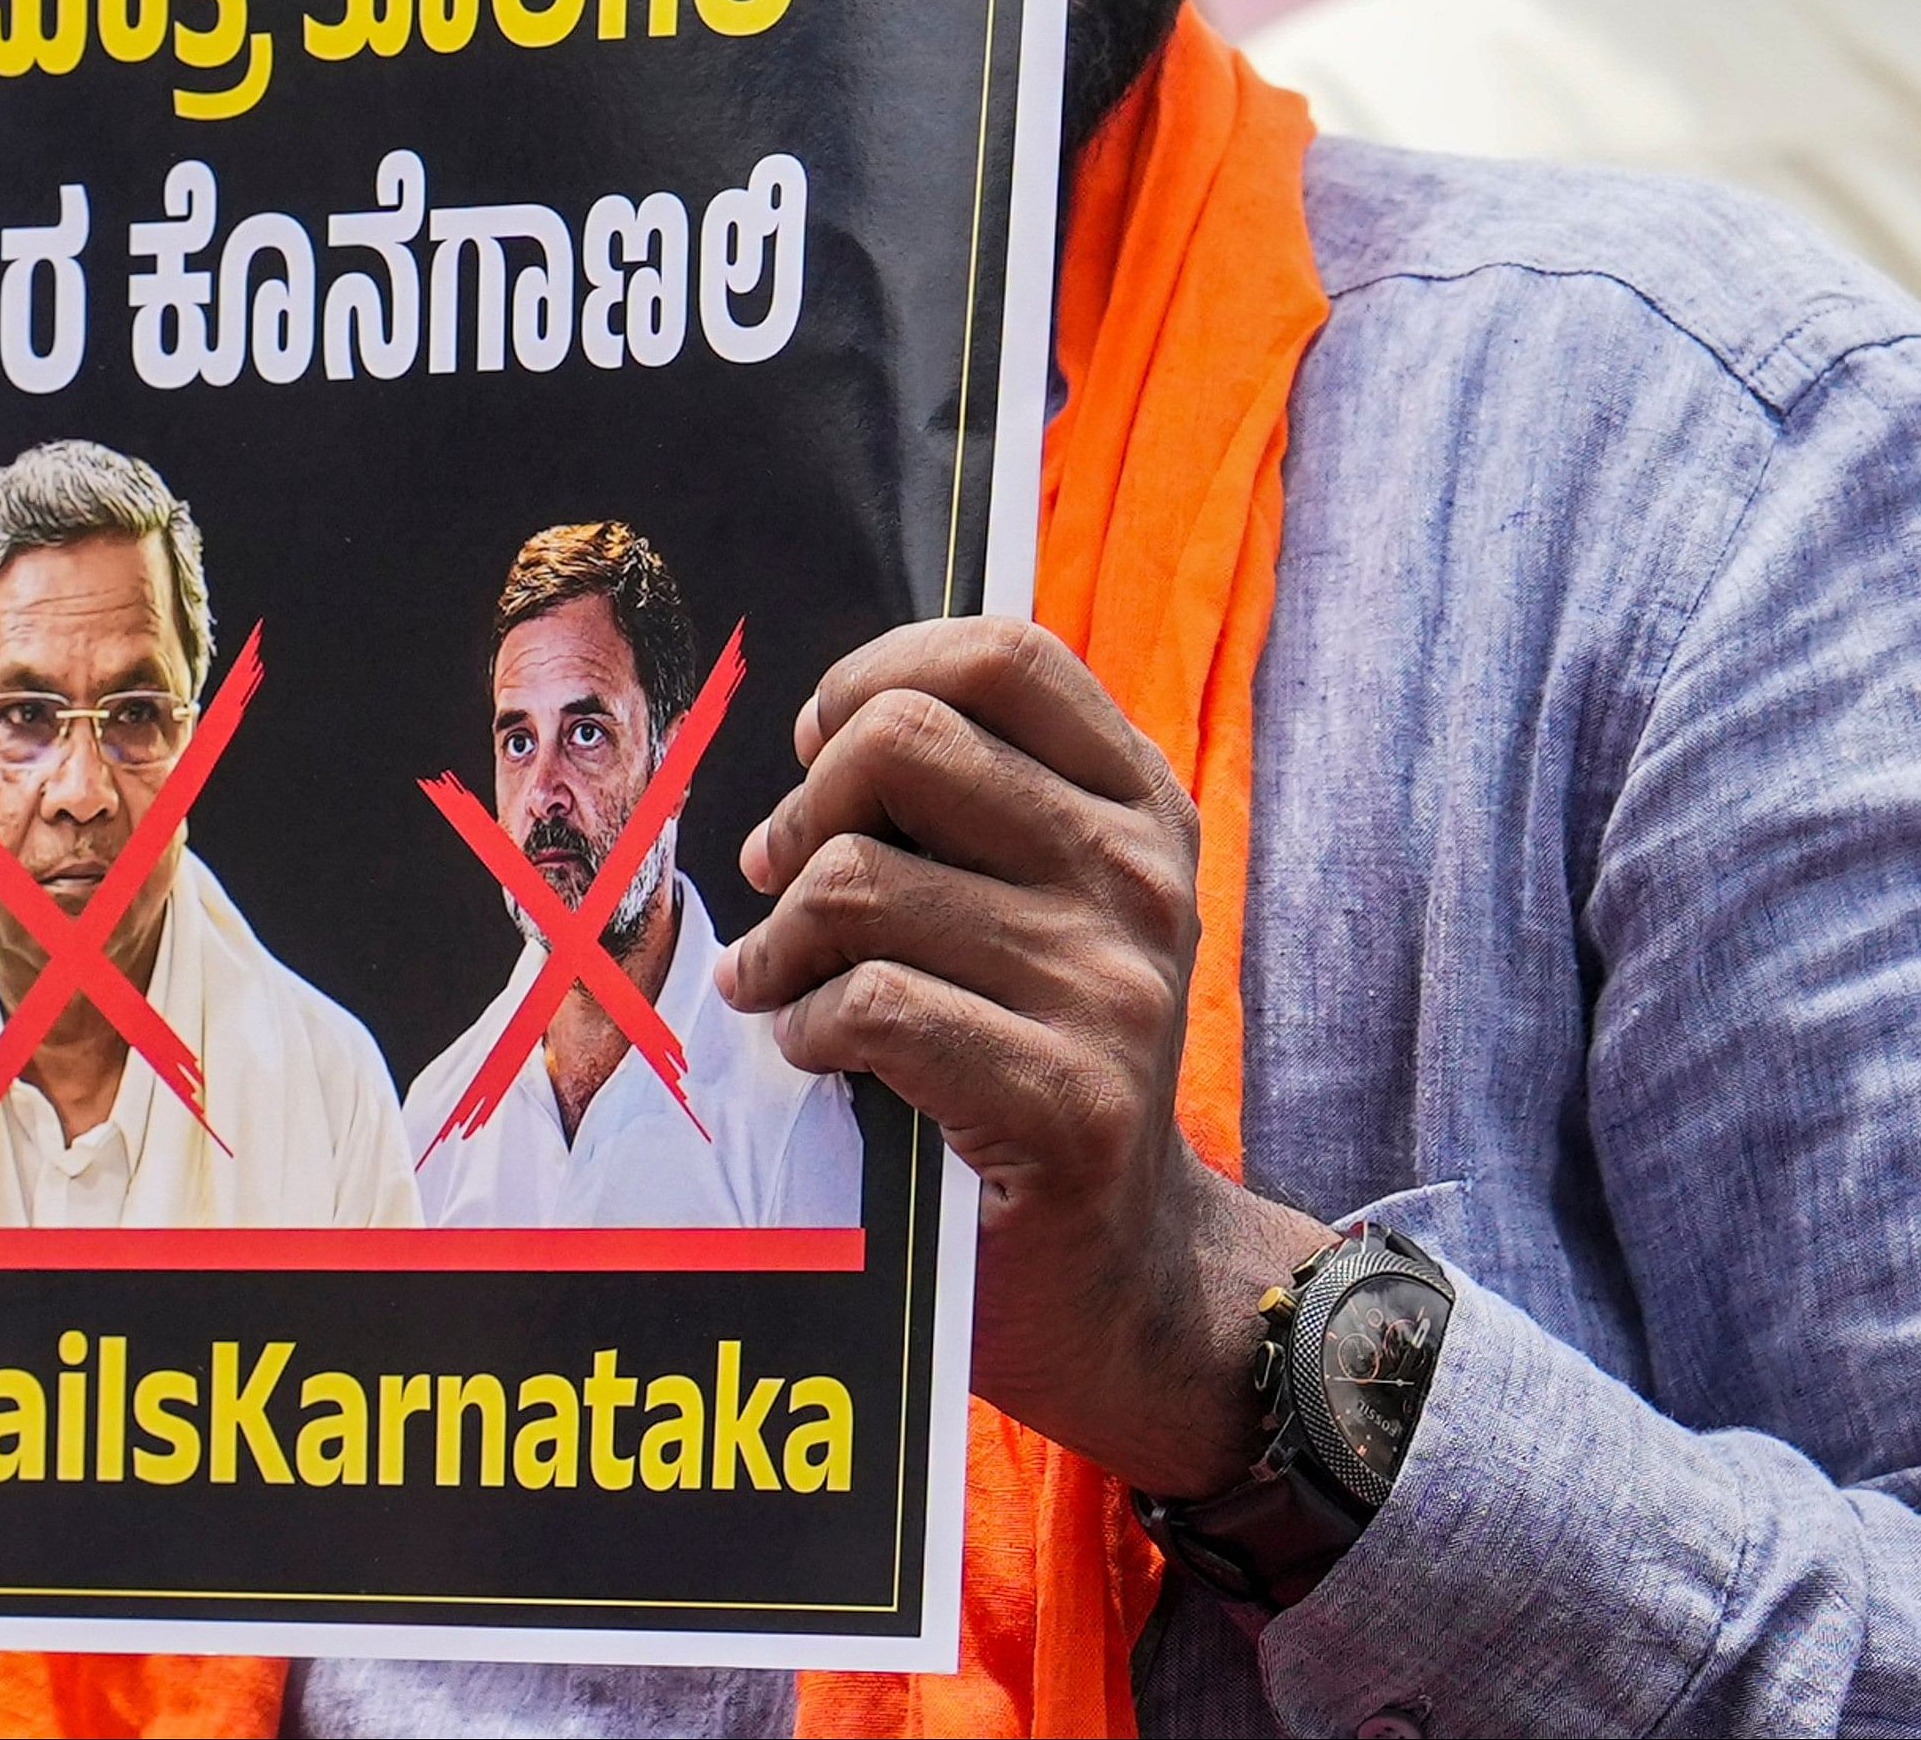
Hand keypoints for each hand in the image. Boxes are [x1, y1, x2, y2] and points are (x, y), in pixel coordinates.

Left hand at [713, 618, 1335, 1497]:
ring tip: (780, 984)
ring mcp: (1112, 987)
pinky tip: (813, 1053)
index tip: (822, 745)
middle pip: (904, 741)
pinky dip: (803, 1026)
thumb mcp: (1031, 904)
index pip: (1003, 656)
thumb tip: (827, 723)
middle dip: (805, 806)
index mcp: (1140, 807)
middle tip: (779, 874)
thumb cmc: (1031, 1056)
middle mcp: (1141, 879)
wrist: (1117, 1263)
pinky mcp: (1066, 1097)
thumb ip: (965, 809)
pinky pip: (865, 1005)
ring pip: (858, 881)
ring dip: (782, 940)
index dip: (879, 673)